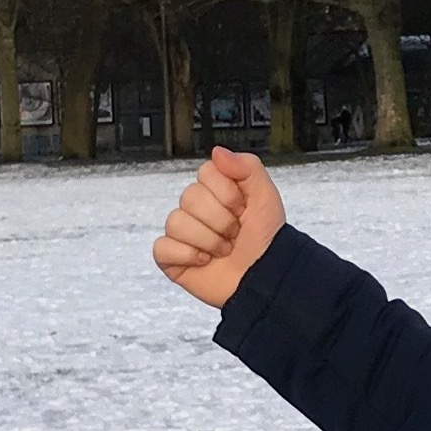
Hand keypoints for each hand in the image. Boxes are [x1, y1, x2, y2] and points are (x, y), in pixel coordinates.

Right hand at [152, 148, 285, 309]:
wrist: (267, 279)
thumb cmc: (267, 240)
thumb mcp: (266, 197)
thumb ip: (247, 167)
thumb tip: (217, 152)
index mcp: (216, 192)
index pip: (205, 173)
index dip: (227, 194)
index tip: (243, 209)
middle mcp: (195, 209)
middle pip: (189, 197)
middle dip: (220, 219)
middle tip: (235, 234)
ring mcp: (181, 233)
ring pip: (176, 221)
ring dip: (209, 240)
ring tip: (224, 250)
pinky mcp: (171, 258)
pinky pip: (163, 247)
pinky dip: (188, 256)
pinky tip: (205, 261)